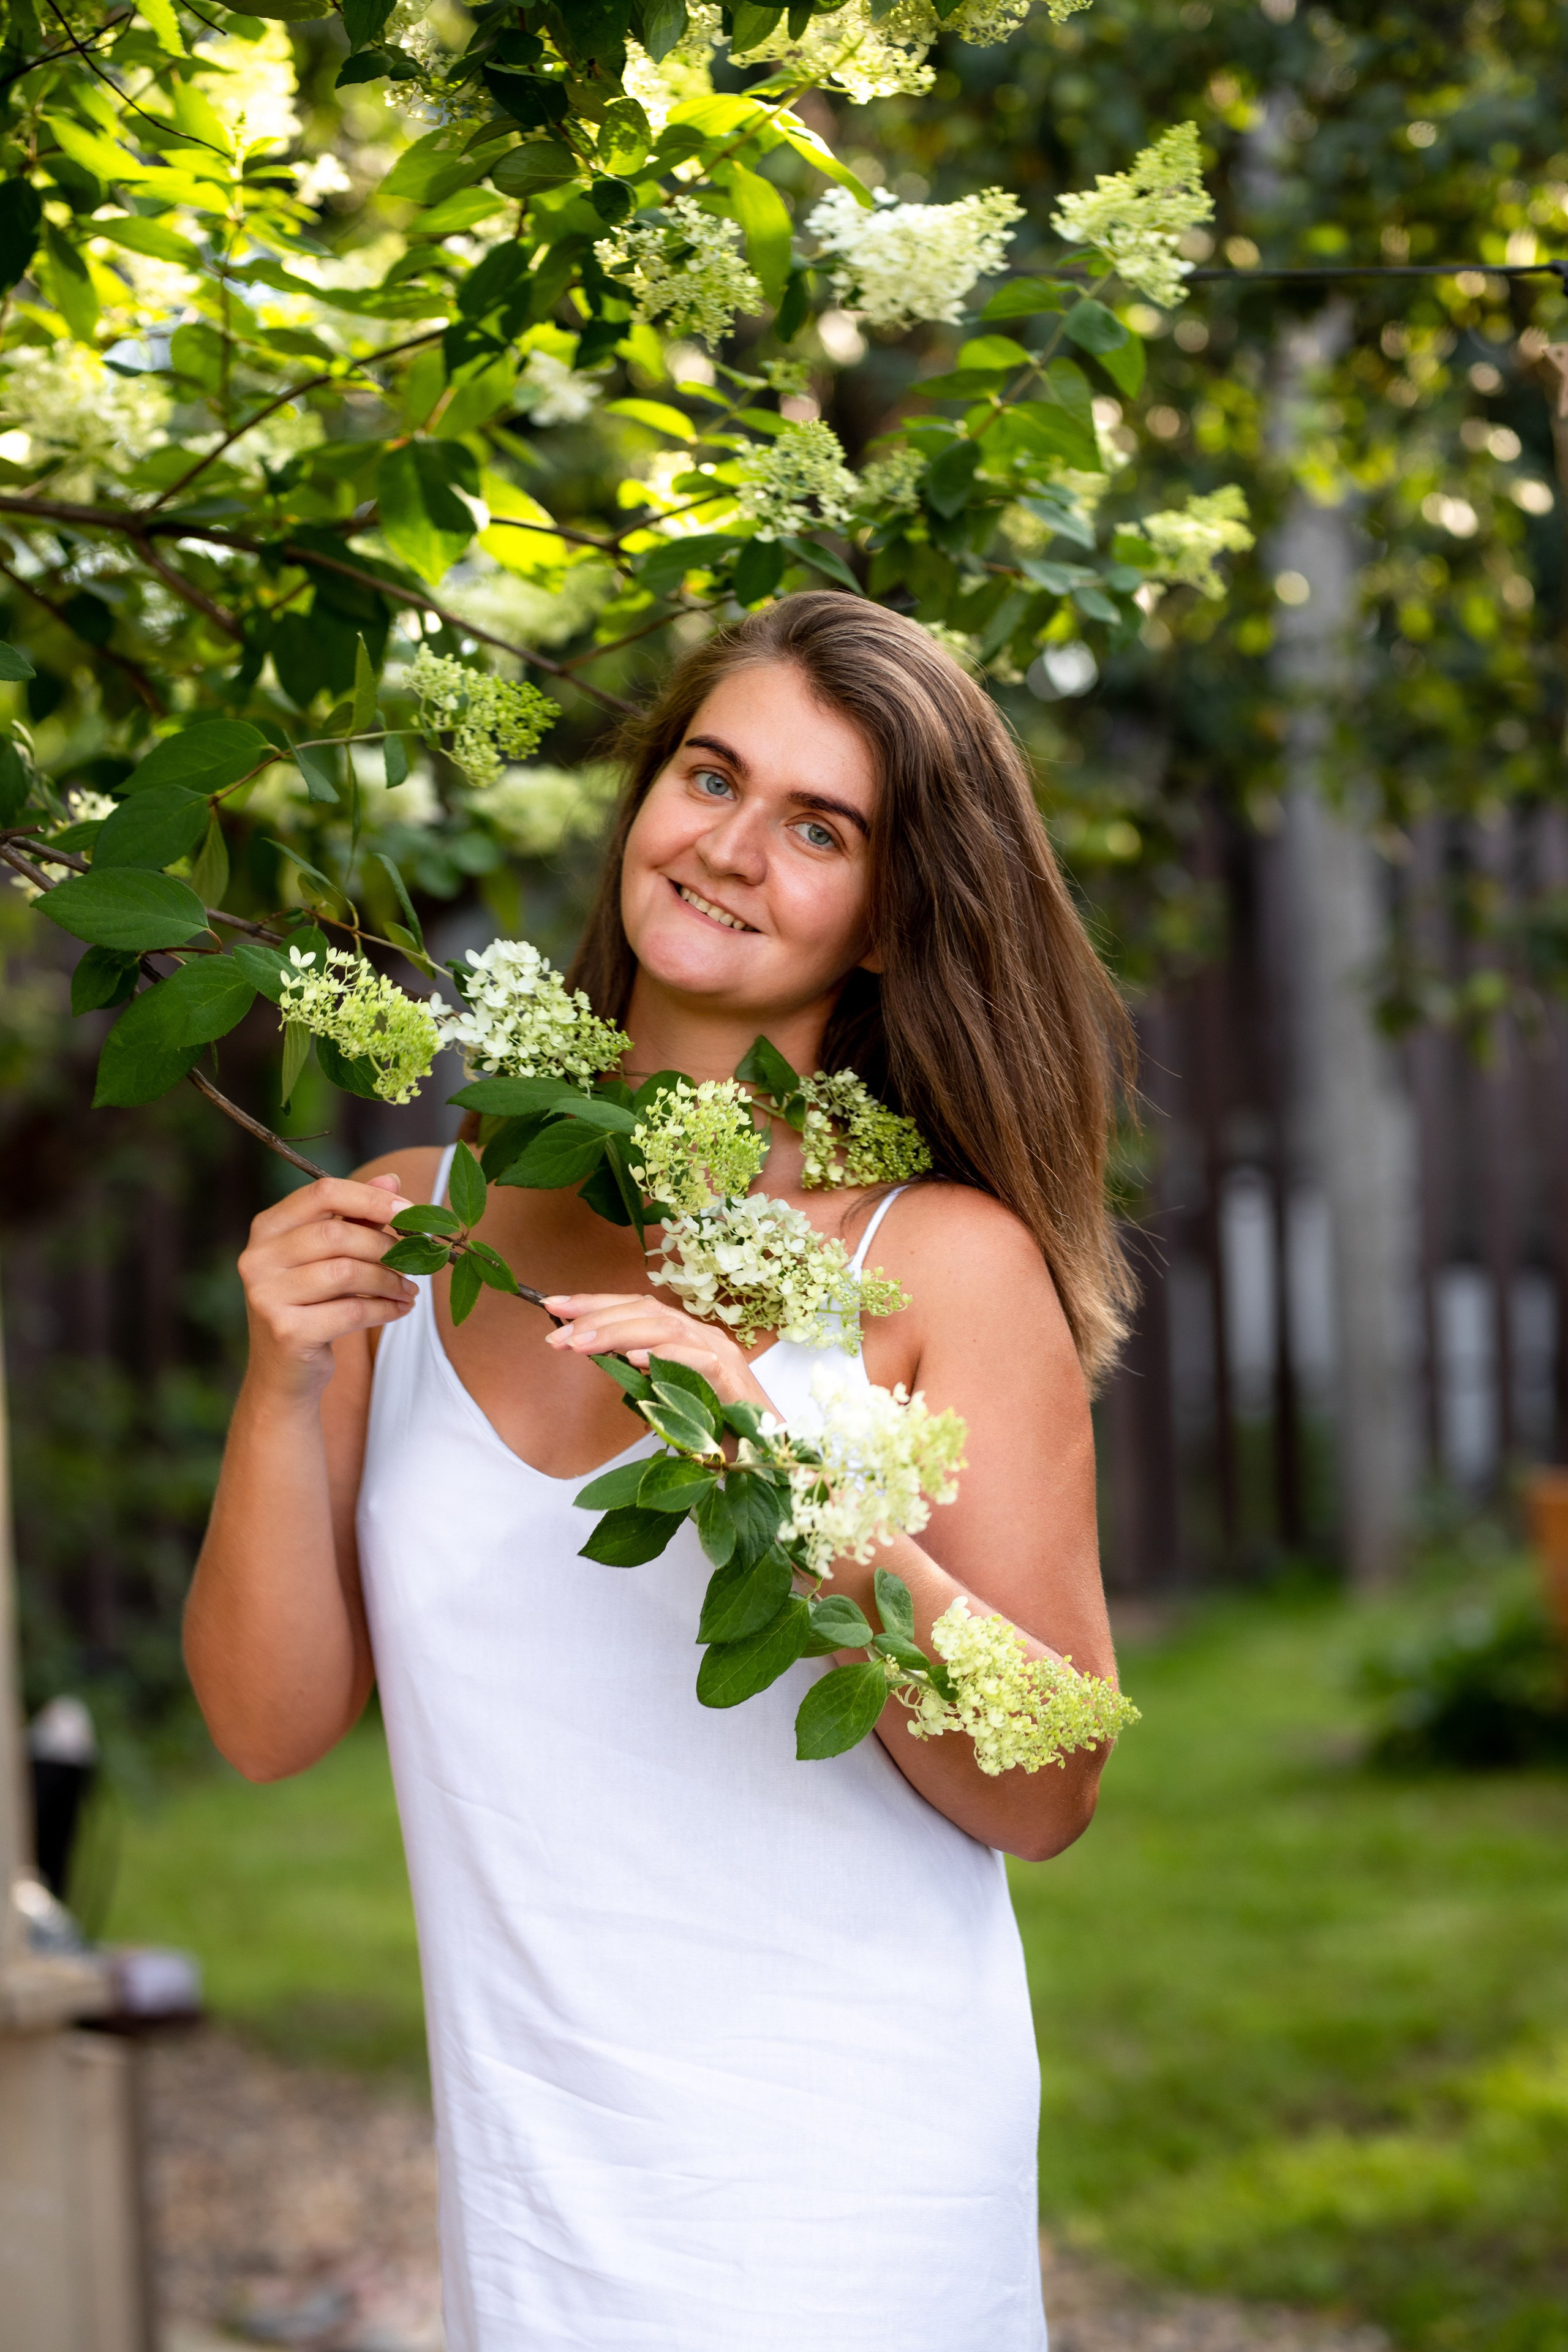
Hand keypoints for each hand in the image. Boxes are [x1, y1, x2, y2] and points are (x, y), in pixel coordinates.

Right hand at [238, 1174, 419, 1398]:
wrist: (284, 1375)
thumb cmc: (312, 1305)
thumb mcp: (329, 1257)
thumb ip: (357, 1217)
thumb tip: (393, 1180)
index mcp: (267, 1228)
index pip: (321, 1192)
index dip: (370, 1197)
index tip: (409, 1211)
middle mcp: (257, 1258)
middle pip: (337, 1232)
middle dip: (385, 1246)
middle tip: (415, 1261)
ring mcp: (266, 1295)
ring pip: (346, 1272)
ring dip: (389, 1280)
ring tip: (409, 1290)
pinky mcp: (286, 1331)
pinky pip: (350, 1311)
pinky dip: (384, 1309)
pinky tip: (400, 1310)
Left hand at [542, 1292, 771, 1412]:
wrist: (769, 1450)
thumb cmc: (717, 1427)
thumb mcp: (669, 1396)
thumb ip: (641, 1373)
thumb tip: (599, 1355)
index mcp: (686, 1337)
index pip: (636, 1307)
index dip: (594, 1303)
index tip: (553, 1305)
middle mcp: (703, 1336)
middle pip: (646, 1310)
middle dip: (596, 1316)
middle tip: (557, 1333)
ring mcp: (721, 1353)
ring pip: (666, 1327)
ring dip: (619, 1332)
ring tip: (581, 1344)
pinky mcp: (733, 1379)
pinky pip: (698, 1359)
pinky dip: (665, 1355)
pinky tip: (633, 1360)